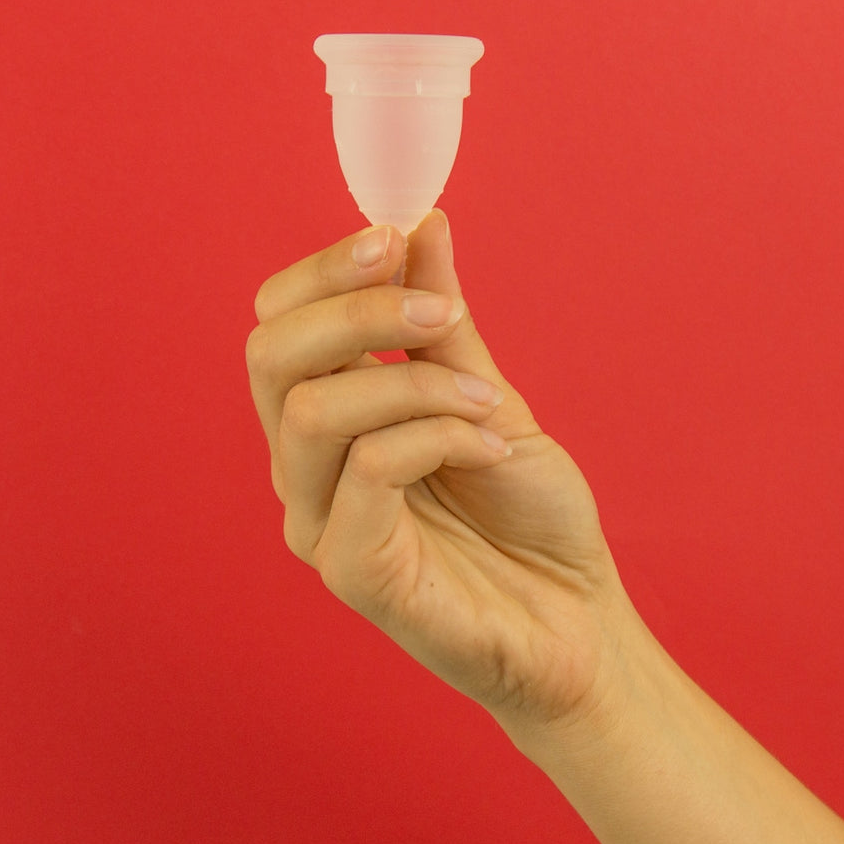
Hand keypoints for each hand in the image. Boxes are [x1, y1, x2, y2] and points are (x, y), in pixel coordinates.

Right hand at [247, 211, 627, 738]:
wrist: (574, 619)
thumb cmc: (525, 512)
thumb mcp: (483, 393)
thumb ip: (439, 320)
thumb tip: (419, 224)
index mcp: (323, 423)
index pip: (276, 325)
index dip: (324, 271)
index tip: (394, 234)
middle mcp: (301, 469)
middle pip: (269, 355)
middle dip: (357, 309)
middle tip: (440, 308)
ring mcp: (316, 523)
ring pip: (314, 409)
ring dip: (414, 380)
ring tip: (485, 401)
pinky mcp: (350, 570)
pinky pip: (372, 467)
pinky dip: (440, 434)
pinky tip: (492, 450)